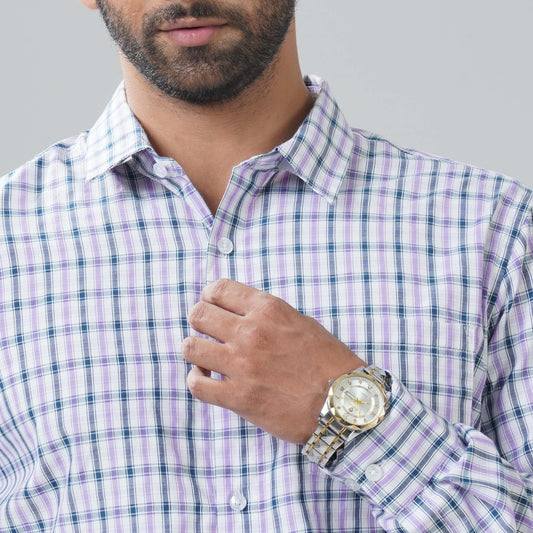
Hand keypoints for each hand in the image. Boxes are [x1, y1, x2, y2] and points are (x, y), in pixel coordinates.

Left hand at [182, 279, 364, 443]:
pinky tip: (208, 380)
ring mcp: (242, 365)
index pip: (217, 289)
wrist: (345, 402)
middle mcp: (250, 331)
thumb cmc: (328, 362)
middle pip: (198, 314)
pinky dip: (197, 380)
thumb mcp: (300, 322)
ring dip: (195, 351)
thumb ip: (266, 315)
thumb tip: (239, 314)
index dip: (209, 297)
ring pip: (190, 347)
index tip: (213, 307)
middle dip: (199, 321)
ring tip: (207, 358)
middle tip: (209, 332)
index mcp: (268, 308)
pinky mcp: (238, 397)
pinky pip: (196, 384)